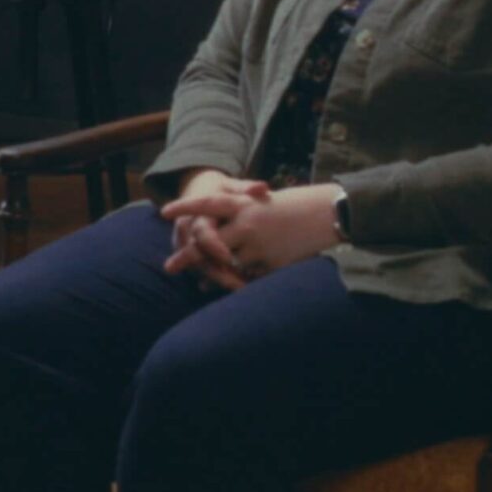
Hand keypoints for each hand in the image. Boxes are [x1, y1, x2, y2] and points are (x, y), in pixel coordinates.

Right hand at [158, 170, 268, 290]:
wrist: (198, 196)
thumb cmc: (220, 192)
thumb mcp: (230, 188)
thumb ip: (246, 188)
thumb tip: (263, 188)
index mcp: (197, 213)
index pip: (201, 233)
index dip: (213, 246)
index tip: (229, 257)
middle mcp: (187, 231)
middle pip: (197, 257)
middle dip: (216, 272)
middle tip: (238, 285)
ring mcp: (185, 246)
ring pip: (198, 268)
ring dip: (218, 280)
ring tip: (242, 289)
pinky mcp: (189, 257)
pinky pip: (201, 272)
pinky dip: (216, 281)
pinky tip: (236, 288)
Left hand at [162, 183, 339, 284]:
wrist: (327, 214)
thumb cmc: (291, 207)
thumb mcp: (261, 204)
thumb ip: (236, 219)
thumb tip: (212, 235)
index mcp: (244, 204)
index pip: (207, 204)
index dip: (185, 207)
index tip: (164, 212)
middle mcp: (247, 224)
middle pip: (207, 241)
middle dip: (187, 257)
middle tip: (169, 266)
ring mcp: (258, 245)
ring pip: (225, 264)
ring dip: (212, 275)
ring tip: (200, 282)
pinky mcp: (270, 263)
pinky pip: (246, 277)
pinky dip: (237, 282)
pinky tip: (231, 287)